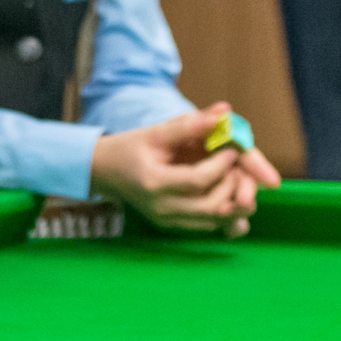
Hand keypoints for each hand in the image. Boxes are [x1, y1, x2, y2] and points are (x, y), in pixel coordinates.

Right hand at [90, 103, 281, 236]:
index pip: (197, 180)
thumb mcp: (154, 132)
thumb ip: (188, 125)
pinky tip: (223, 193)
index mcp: (153, 181)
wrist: (104, 171)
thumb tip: (223, 113)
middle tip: (236, 167)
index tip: (231, 150)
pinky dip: (224, 212)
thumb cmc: (129, 147)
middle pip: (211, 207)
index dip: (220, 166)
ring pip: (215, 221)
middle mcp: (161, 207)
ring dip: (232, 201)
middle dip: (231, 186)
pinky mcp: (172, 227)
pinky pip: (208, 226)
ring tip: (232, 178)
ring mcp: (167, 221)